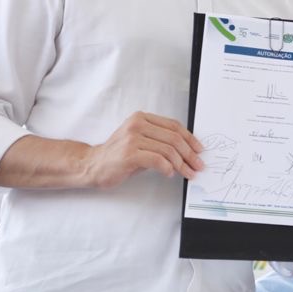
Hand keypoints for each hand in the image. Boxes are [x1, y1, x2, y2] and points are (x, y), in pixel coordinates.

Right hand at [81, 111, 204, 187]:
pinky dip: (168, 168)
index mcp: (142, 118)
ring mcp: (132, 138)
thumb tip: (188, 150)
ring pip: (168, 150)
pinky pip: (158, 160)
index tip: (199, 150)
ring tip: (187, 173)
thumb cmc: (119, 156)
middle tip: (198, 165)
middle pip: (174, 138)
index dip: (190, 139)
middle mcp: (137, 124)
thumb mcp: (141, 142)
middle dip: (190, 154)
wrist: (92, 165)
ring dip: (182, 164)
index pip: (174, 126)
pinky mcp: (129, 154)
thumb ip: (160, 141)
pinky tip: (170, 173)